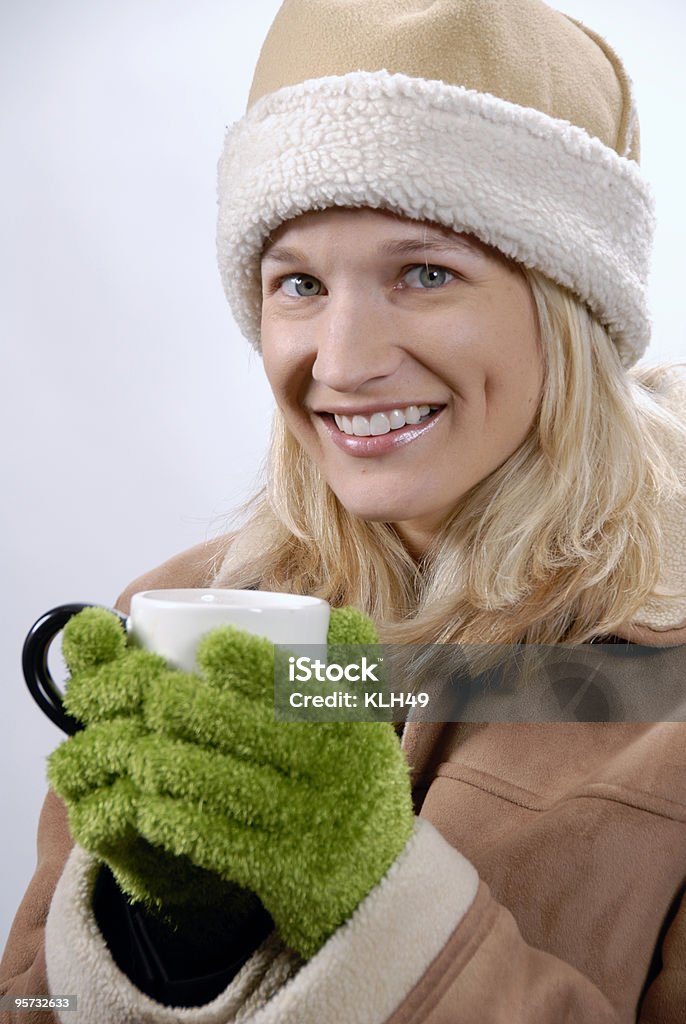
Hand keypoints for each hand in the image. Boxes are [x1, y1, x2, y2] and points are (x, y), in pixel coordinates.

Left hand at [48, 606, 414, 958]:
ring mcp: (304, 822)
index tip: (211, 646)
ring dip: (169, 762)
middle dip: (190, 707)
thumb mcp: (370, 725)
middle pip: (249, 730)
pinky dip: (176, 820)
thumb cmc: (359, 783)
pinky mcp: (277, 870)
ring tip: (138, 747)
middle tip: (153, 694)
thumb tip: (330, 613)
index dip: (251, 662)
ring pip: (222, 784)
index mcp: (352, 727)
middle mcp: (332, 771)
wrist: (379, 886)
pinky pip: (215, 840)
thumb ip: (354, 667)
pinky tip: (148, 805)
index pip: (300, 684)